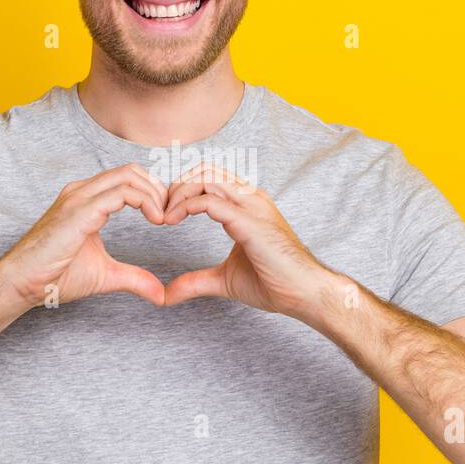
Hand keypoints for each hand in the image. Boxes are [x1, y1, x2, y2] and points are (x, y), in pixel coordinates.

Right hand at [0, 163, 168, 309]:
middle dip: (159, 189)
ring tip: (164, 219)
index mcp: (86, 199)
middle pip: (131, 170)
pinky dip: (145, 202)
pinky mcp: (79, 211)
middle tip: (171, 216)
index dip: (153, 193)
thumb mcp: (105, 275)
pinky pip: (121, 193)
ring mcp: (79, 198)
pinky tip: (155, 220)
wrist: (20, 283)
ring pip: (129, 176)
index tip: (167, 217)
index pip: (127, 178)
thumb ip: (134, 278)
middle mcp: (81, 191)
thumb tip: (160, 294)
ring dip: (155, 194)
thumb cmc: (53, 276)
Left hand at [160, 163, 335, 320]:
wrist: (305, 294)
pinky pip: (209, 201)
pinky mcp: (249, 221)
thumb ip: (195, 281)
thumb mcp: (224, 280)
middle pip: (203, 169)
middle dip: (175, 186)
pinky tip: (171, 221)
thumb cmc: (275, 283)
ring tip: (163, 217)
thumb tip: (167, 294)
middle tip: (159, 212)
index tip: (164, 213)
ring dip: (177, 193)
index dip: (181, 189)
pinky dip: (184, 206)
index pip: (208, 177)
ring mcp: (251, 206)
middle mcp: (250, 198)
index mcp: (247, 204)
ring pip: (205, 177)